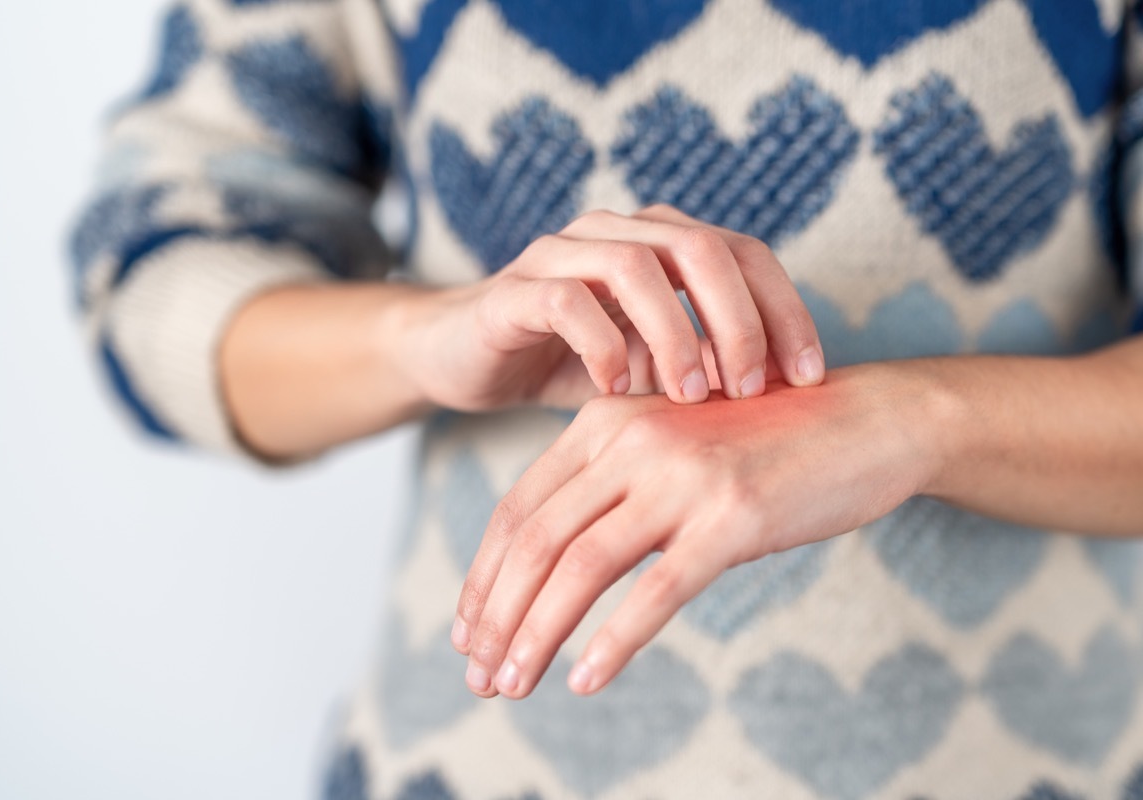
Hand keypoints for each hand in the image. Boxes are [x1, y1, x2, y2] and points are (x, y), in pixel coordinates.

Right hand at [396, 205, 824, 411]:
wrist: (464, 356)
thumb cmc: (569, 362)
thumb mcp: (652, 367)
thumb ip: (706, 366)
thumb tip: (782, 399)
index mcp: (658, 242)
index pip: (744, 254)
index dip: (785, 311)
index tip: (809, 377)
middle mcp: (615, 232)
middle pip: (701, 248)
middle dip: (738, 321)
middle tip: (750, 391)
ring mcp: (560, 254)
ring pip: (635, 266)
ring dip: (675, 333)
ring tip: (690, 396)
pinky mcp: (513, 289)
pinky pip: (565, 301)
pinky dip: (602, 345)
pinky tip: (617, 390)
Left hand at [451, 364, 942, 697]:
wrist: (869, 419)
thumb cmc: (766, 443)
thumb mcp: (674, 448)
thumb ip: (616, 489)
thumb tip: (557, 572)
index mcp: (607, 421)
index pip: (520, 509)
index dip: (484, 577)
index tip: (467, 630)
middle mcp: (633, 441)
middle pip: (535, 541)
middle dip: (495, 616)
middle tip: (477, 673)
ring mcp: (682, 477)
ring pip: (579, 567)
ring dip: (535, 635)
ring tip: (511, 685)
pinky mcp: (733, 518)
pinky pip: (656, 592)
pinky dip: (614, 642)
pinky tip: (586, 680)